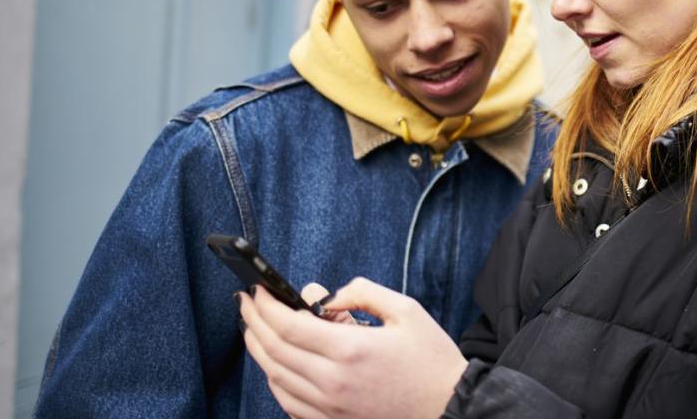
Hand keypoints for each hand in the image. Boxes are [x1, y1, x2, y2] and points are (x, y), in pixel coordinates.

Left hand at [239, 278, 467, 418]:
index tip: (258, 290)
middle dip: (253, 322)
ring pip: (276, 378)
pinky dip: (275, 380)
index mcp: (352, 350)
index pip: (289, 325)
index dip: (266, 305)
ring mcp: (330, 407)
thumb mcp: (406, 311)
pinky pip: (288, 403)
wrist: (450, 407)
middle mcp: (334, 382)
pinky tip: (276, 364)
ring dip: (259, 350)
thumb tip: (326, 295)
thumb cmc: (431, 360)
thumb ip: (363, 293)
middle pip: (274, 351)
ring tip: (255, 328)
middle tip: (246, 302)